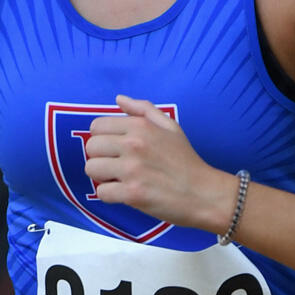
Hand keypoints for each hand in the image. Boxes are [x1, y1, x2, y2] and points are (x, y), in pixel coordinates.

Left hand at [84, 95, 234, 231]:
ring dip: (102, 176)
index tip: (115, 148)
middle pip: (91, 147)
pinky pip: (101, 192)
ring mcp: (132, 170)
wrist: (203, 193)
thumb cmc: (186, 160)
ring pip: (91, 169)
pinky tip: (124, 193)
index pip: (97, 126)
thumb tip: (119, 99)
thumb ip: (143, 109)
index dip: (103, 138)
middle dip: (100, 157)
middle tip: (116, 165)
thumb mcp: (170, 127)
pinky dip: (110, 195)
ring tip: (119, 179)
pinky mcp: (132, 194)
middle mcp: (133, 145)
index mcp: (140, 127)